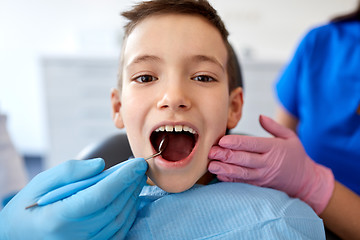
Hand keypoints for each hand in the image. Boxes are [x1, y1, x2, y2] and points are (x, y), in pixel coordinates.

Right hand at [0, 157, 146, 238]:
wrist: (18, 236)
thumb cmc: (28, 207)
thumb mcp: (42, 182)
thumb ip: (71, 172)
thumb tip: (101, 165)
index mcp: (60, 217)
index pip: (100, 195)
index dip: (123, 178)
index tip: (137, 164)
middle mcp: (75, 235)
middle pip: (114, 207)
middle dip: (131, 185)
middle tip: (140, 168)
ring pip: (119, 220)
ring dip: (132, 197)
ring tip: (137, 179)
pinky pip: (118, 232)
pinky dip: (128, 214)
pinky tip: (130, 198)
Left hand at [208, 115, 333, 213]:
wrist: (305, 181)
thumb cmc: (295, 155)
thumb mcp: (290, 137)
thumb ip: (274, 126)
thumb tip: (260, 116)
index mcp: (273, 148)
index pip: (252, 144)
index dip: (236, 143)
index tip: (222, 140)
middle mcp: (267, 163)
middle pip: (244, 159)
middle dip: (226, 155)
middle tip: (211, 151)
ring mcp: (262, 175)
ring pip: (241, 173)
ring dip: (225, 169)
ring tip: (211, 165)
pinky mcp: (259, 185)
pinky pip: (243, 182)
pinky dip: (231, 179)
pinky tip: (219, 175)